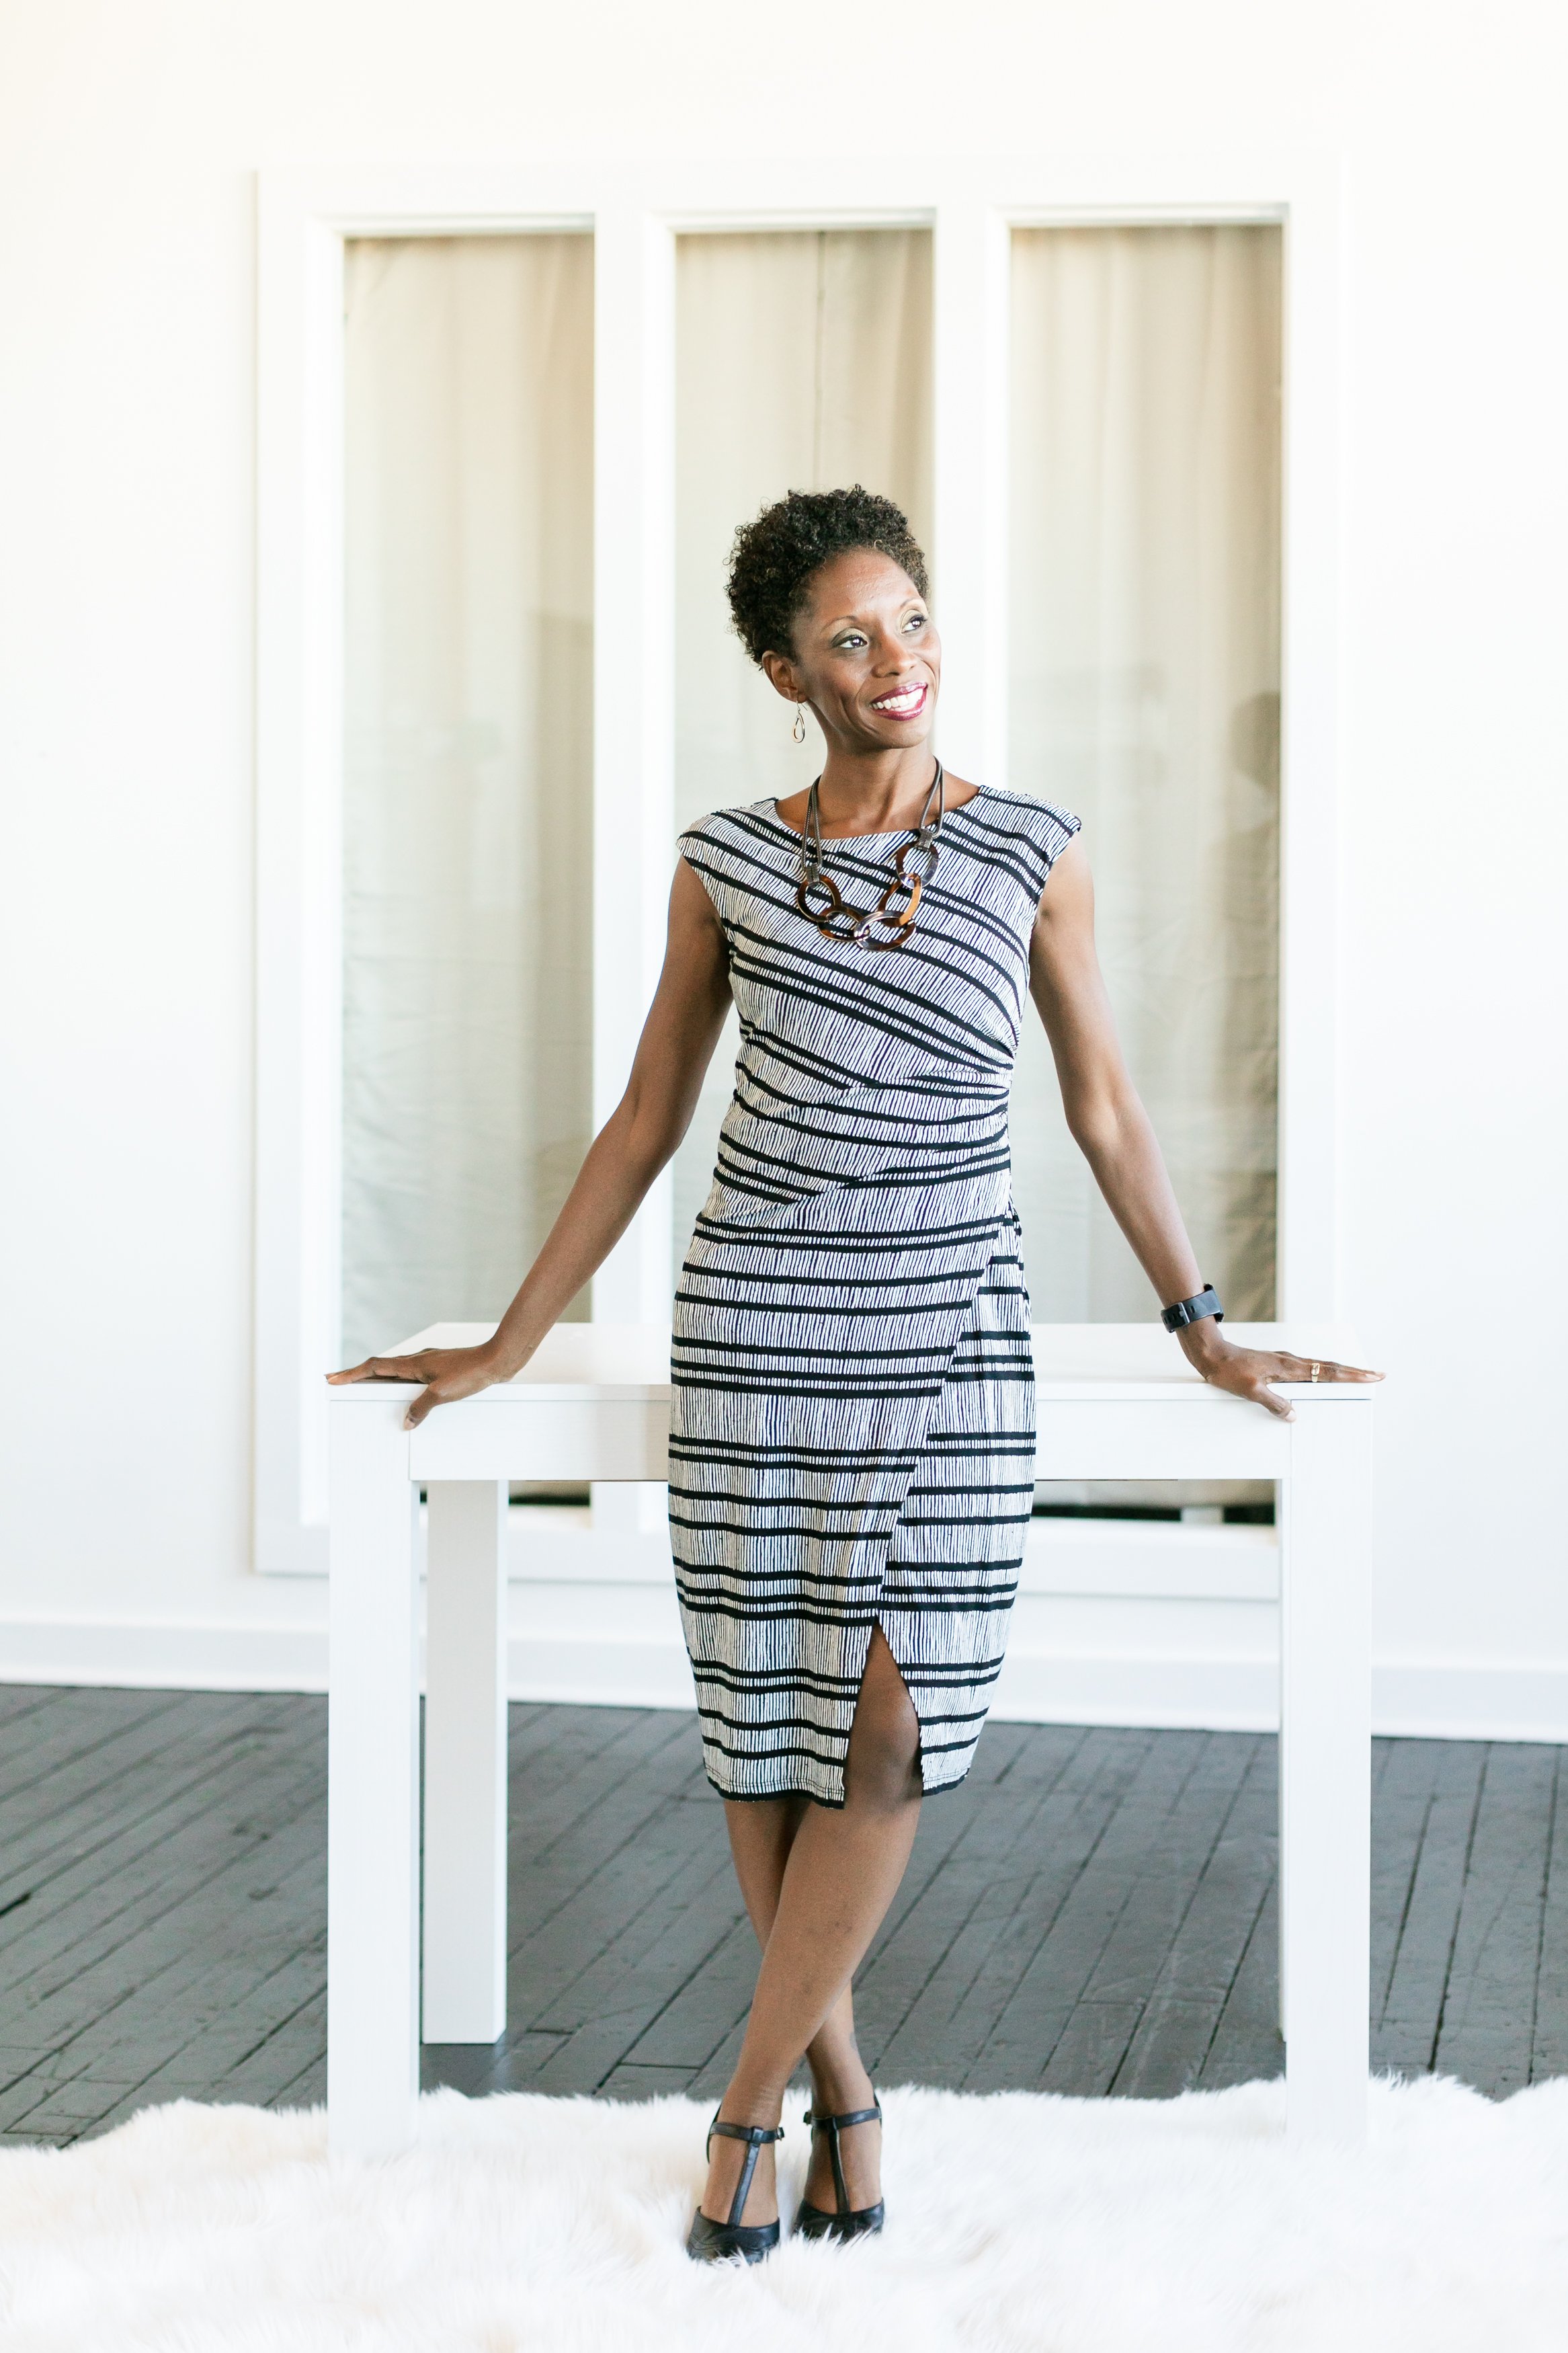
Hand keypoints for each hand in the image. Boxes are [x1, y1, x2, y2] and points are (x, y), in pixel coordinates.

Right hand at [327, 1344, 507, 1430]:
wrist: (497, 1360)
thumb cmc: (472, 1374)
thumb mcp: (443, 1394)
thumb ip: (421, 1408)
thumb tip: (405, 1422)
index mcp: (413, 1364)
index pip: (374, 1367)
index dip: (351, 1374)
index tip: (331, 1378)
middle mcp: (417, 1361)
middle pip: (379, 1367)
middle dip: (356, 1375)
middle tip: (335, 1380)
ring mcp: (429, 1363)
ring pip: (394, 1370)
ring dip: (376, 1377)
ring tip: (362, 1385)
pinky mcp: (441, 1368)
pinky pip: (410, 1374)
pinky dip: (397, 1381)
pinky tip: (403, 1390)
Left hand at [1176, 1328, 1382, 1421]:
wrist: (1212, 1353)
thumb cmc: (1229, 1372)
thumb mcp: (1250, 1391)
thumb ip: (1274, 1403)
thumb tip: (1295, 1416)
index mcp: (1288, 1368)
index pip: (1327, 1372)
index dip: (1352, 1376)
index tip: (1373, 1376)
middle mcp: (1290, 1362)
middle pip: (1329, 1367)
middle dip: (1355, 1372)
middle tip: (1377, 1374)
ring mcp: (1285, 1362)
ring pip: (1320, 1366)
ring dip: (1340, 1371)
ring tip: (1358, 1376)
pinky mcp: (1277, 1363)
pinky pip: (1307, 1368)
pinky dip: (1323, 1372)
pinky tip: (1323, 1376)